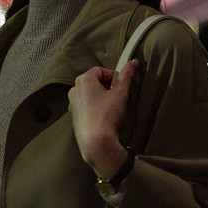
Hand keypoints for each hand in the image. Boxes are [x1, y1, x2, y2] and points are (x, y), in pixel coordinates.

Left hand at [67, 59, 138, 179]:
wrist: (96, 143)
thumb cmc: (106, 117)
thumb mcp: (121, 93)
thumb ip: (127, 76)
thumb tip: (132, 63)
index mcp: (84, 80)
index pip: (101, 70)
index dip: (114, 77)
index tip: (121, 85)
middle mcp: (75, 90)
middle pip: (96, 82)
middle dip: (108, 88)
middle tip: (118, 98)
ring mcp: (74, 104)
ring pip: (92, 95)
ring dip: (103, 98)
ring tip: (113, 109)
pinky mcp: (76, 117)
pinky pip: (88, 107)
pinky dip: (97, 109)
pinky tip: (105, 118)